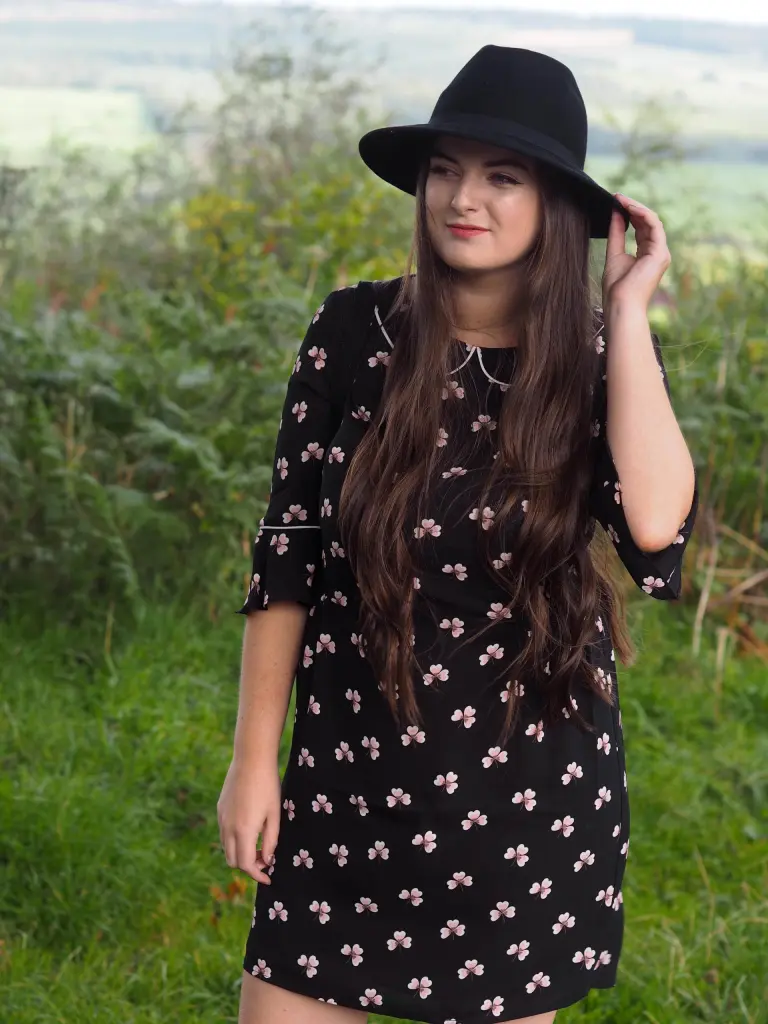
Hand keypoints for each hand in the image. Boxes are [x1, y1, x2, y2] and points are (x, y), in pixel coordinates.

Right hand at [217, 756, 280, 883]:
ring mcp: (221, 818)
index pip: (245, 865)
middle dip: (248, 865)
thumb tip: (267, 861)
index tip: (269, 877)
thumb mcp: (274, 814)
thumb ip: (270, 841)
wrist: (251, 758)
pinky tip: (249, 829)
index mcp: (243, 831)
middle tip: (265, 860)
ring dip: (240, 852)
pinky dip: (234, 840)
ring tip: (258, 845)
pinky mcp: (220, 808)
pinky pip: (223, 833)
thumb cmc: (268, 786)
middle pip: (232, 860)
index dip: (257, 875)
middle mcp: (227, 827)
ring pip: (226, 847)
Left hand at [602, 193, 670, 312]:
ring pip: (652, 221)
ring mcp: (661, 252)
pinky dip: (642, 214)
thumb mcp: (614, 254)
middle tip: (617, 197)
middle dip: (632, 207)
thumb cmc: (616, 288)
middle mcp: (657, 252)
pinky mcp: (660, 253)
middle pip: (647, 222)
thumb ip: (616, 233)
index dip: (629, 213)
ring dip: (636, 207)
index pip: (641, 227)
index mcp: (646, 254)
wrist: (620, 305)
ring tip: (621, 199)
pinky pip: (654, 225)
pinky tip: (629, 207)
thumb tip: (615, 213)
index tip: (615, 202)